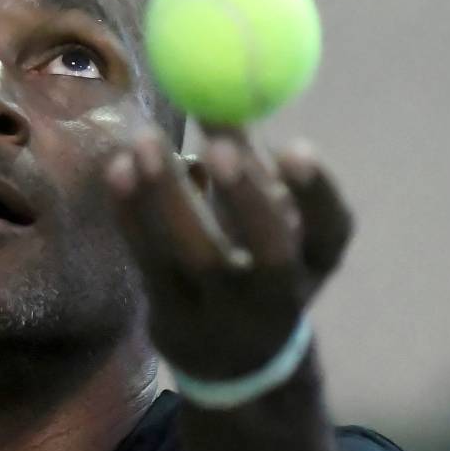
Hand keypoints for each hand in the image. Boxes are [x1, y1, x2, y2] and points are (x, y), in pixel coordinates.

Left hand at [103, 122, 353, 381]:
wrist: (230, 360)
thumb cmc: (254, 261)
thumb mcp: (267, 217)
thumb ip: (245, 157)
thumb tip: (214, 90)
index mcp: (314, 262)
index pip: (331, 229)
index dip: (315, 192)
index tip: (295, 144)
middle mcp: (279, 295)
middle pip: (271, 254)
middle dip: (246, 199)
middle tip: (217, 146)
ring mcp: (224, 315)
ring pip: (198, 259)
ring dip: (168, 197)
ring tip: (145, 140)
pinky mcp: (172, 318)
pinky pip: (149, 262)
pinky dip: (131, 214)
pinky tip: (118, 169)